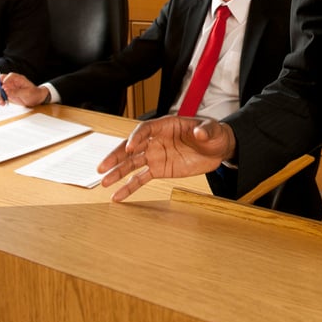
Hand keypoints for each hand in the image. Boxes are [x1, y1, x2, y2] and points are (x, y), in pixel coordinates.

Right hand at [0, 72, 45, 105]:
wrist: (36, 99)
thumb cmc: (34, 93)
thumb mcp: (27, 93)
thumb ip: (16, 92)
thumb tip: (6, 90)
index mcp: (18, 79)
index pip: (10, 76)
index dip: (4, 79)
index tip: (2, 86)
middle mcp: (13, 82)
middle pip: (1, 80)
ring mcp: (10, 88)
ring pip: (0, 89)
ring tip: (1, 102)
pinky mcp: (9, 94)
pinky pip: (2, 95)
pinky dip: (1, 99)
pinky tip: (2, 104)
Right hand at [97, 116, 235, 201]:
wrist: (218, 149)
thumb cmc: (213, 134)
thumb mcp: (212, 130)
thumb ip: (205, 131)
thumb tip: (199, 132)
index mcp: (165, 126)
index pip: (145, 129)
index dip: (136, 137)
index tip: (130, 148)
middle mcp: (156, 140)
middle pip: (131, 146)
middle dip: (117, 156)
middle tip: (103, 166)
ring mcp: (156, 155)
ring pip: (132, 164)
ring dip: (117, 172)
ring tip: (104, 182)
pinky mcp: (159, 169)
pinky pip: (141, 178)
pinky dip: (129, 187)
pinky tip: (118, 195)